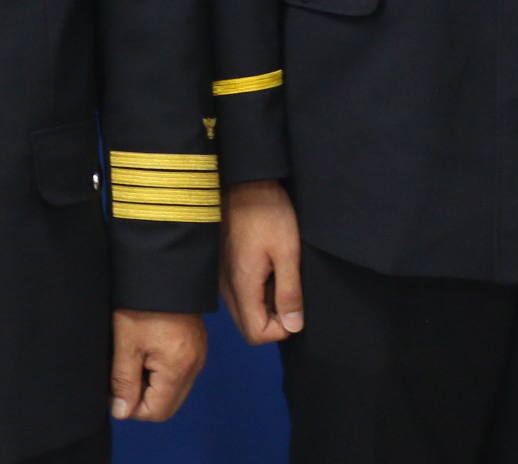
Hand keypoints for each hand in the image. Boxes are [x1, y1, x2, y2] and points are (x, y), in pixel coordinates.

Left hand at [110, 309, 206, 421]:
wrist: (162, 267)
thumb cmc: (141, 302)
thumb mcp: (125, 343)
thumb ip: (123, 381)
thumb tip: (122, 412)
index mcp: (179, 368)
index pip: (157, 412)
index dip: (131, 407)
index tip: (114, 390)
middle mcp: (194, 366)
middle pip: (167, 404)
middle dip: (141, 397)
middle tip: (121, 374)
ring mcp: (198, 355)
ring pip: (173, 389)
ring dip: (150, 383)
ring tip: (131, 358)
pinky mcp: (195, 344)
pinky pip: (178, 372)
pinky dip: (160, 371)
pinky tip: (143, 351)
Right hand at [220, 178, 304, 343]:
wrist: (244, 183)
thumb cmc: (267, 214)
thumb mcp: (288, 253)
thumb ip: (289, 293)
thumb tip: (293, 326)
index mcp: (241, 285)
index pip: (257, 334)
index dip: (281, 329)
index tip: (294, 305)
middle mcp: (227, 287)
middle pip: (249, 327)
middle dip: (273, 320)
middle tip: (288, 292)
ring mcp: (223, 277)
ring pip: (244, 311)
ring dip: (266, 304)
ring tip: (279, 276)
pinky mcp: (224, 267)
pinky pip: (240, 294)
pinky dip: (257, 291)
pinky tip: (268, 267)